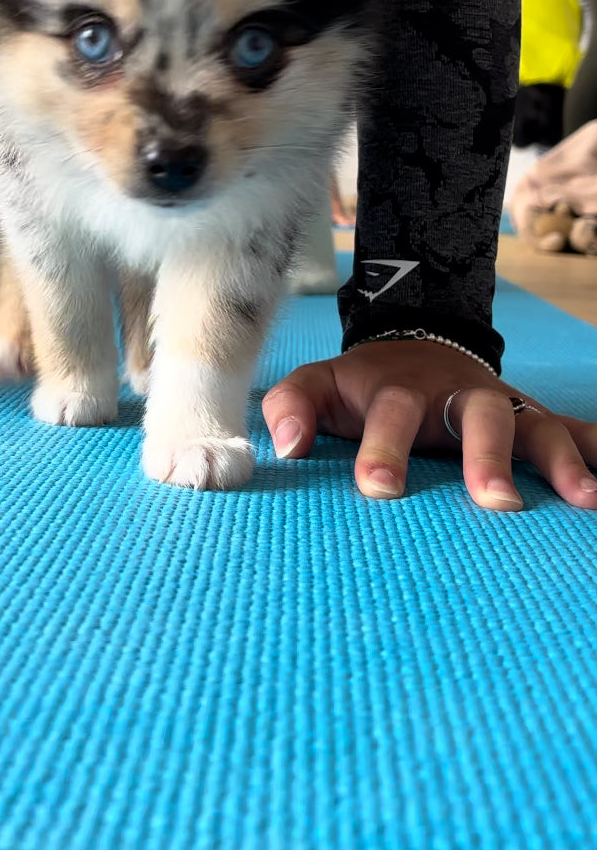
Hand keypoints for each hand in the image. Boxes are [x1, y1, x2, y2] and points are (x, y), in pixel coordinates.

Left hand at [261, 339, 596, 511]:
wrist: (414, 346)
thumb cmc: (361, 386)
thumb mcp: (318, 384)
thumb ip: (292, 406)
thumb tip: (285, 448)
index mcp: (399, 391)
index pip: (391, 414)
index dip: (383, 448)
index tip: (378, 489)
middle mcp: (457, 396)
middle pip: (479, 416)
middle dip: (487, 456)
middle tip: (496, 503)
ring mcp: (502, 406)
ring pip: (535, 424)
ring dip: (561, 459)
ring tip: (583, 500)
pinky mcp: (532, 417)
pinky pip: (573, 430)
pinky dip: (596, 451)